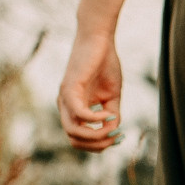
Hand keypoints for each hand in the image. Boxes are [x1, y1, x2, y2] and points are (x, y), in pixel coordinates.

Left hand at [58, 30, 122, 152]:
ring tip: (113, 128)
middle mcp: (65, 105)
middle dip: (97, 145)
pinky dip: (95, 120)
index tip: (118, 137)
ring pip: (73, 131)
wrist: (99, 39)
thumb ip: (111, 114)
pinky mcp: (70, 88)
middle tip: (116, 138)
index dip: (98, 144)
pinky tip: (108, 114)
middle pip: (74, 140)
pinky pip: (79, 114)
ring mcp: (65, 97)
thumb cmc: (105, 64)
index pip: (79, 138)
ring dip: (96, 136)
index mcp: (74, 108)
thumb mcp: (112, 95)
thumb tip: (113, 132)